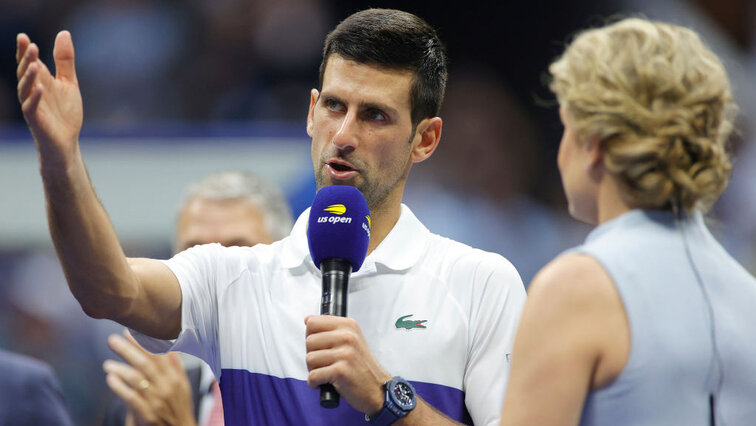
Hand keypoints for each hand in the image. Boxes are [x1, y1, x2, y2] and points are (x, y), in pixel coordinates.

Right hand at [16, 31, 82, 167]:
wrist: (67, 142)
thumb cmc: (65, 113)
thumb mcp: (69, 82)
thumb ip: (64, 61)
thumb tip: (63, 33)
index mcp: (40, 81)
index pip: (29, 62)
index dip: (24, 51)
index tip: (23, 37)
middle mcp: (32, 91)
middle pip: (25, 73)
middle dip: (26, 60)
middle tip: (30, 46)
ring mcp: (33, 105)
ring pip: (25, 89)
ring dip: (28, 76)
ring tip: (33, 64)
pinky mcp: (36, 120)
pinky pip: (31, 107)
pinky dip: (35, 97)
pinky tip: (40, 88)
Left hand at [103, 331, 196, 425]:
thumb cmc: (178, 407)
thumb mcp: (182, 386)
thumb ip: (175, 367)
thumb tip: (170, 347)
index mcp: (175, 378)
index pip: (158, 355)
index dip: (143, 342)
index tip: (130, 331)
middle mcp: (166, 387)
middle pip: (145, 363)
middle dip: (127, 350)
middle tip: (112, 340)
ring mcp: (156, 400)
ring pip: (136, 379)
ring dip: (120, 368)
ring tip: (107, 364)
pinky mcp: (147, 414)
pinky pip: (130, 397)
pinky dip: (119, 387)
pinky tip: (110, 379)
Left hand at [304, 315, 391, 414]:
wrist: (377, 388)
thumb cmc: (360, 366)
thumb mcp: (351, 339)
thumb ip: (331, 329)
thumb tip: (307, 320)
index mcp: (348, 325)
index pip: (313, 322)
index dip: (311, 336)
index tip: (319, 346)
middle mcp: (348, 336)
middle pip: (309, 341)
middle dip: (312, 355)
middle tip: (325, 363)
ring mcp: (345, 353)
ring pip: (310, 359)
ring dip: (313, 370)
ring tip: (326, 373)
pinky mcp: (341, 371)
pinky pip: (313, 376)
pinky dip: (314, 383)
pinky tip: (324, 383)